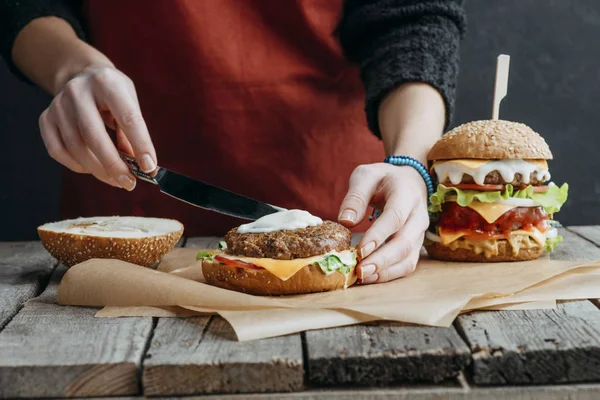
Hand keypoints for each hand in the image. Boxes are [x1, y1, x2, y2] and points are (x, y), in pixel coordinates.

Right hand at [38, 66, 155, 190]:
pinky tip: (93, 168)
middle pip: (94, 136)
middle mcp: (78, 91)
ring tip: (117, 180)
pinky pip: (58, 151)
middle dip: (114, 165)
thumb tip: (140, 165)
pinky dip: (78, 166)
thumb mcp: (130, 102)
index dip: (140, 145)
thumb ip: (134, 131)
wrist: (81, 75)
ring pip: (76, 148)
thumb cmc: (113, 93)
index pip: (127, 117)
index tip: (149, 168)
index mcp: (107, 82)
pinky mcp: (46, 118)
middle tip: (129, 183)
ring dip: (99, 170)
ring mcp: (58, 104)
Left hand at [338, 163, 428, 282]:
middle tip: (360, 271)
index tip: (360, 250)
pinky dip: (390, 274)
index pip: (395, 217)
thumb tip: (345, 221)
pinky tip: (371, 277)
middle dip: (381, 260)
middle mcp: (418, 216)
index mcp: (406, 194)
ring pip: (408, 258)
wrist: (409, 181)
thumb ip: (355, 196)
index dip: (379, 235)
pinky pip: (407, 264)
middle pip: (404, 243)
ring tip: (363, 278)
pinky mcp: (416, 246)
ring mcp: (420, 233)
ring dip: (386, 271)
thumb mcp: (366, 175)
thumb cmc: (384, 179)